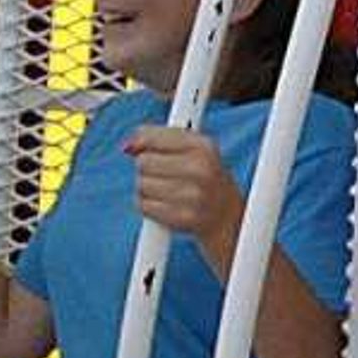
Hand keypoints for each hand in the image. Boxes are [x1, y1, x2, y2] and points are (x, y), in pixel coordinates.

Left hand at [124, 125, 242, 245]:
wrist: (229, 220)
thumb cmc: (207, 182)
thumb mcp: (195, 150)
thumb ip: (160, 138)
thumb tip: (128, 145)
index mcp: (204, 146)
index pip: (152, 137)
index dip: (144, 144)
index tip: (145, 150)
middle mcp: (201, 169)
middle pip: (143, 162)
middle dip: (148, 169)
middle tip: (168, 176)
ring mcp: (192, 195)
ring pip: (141, 184)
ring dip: (149, 190)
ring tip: (170, 192)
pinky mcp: (181, 217)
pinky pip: (144, 205)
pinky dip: (149, 207)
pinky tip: (166, 206)